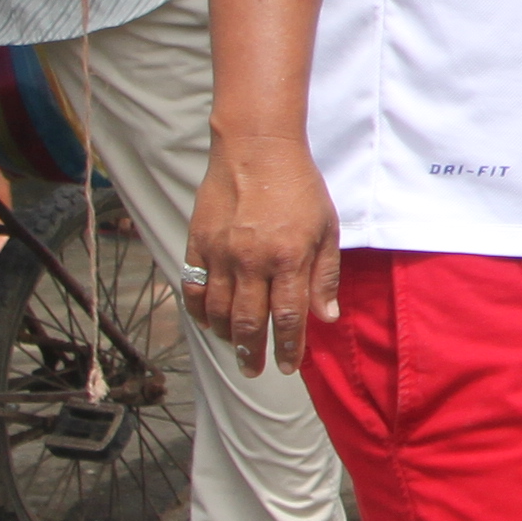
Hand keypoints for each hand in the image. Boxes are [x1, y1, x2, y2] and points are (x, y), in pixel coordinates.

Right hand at [188, 132, 341, 367]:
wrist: (256, 150)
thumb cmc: (299, 187)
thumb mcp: (327, 228)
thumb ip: (325, 275)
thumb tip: (326, 317)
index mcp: (289, 258)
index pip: (289, 316)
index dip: (289, 346)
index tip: (289, 366)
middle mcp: (252, 261)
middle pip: (249, 322)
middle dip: (253, 353)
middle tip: (255, 370)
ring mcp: (220, 254)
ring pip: (218, 311)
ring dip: (228, 337)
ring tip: (238, 348)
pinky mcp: (197, 244)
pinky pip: (194, 288)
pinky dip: (200, 312)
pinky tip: (210, 322)